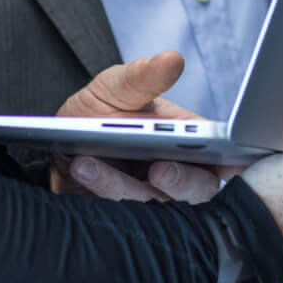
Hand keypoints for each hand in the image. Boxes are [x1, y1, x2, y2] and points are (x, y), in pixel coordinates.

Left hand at [50, 51, 236, 203]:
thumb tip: (173, 60)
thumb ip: (142, 77)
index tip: (227, 165)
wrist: (50, 149)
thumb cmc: (94, 116)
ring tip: (90, 161)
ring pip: (154, 207)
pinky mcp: (122, 222)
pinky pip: (121, 219)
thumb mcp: (114, 88)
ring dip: (121, 184)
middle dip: (181, 181)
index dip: (232, 165)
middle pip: (198, 192)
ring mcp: (149, 202)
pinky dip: (100, 192)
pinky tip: (82, 168)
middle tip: (159, 169)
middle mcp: (176, 176)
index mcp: (187, 142)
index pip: (223, 157)